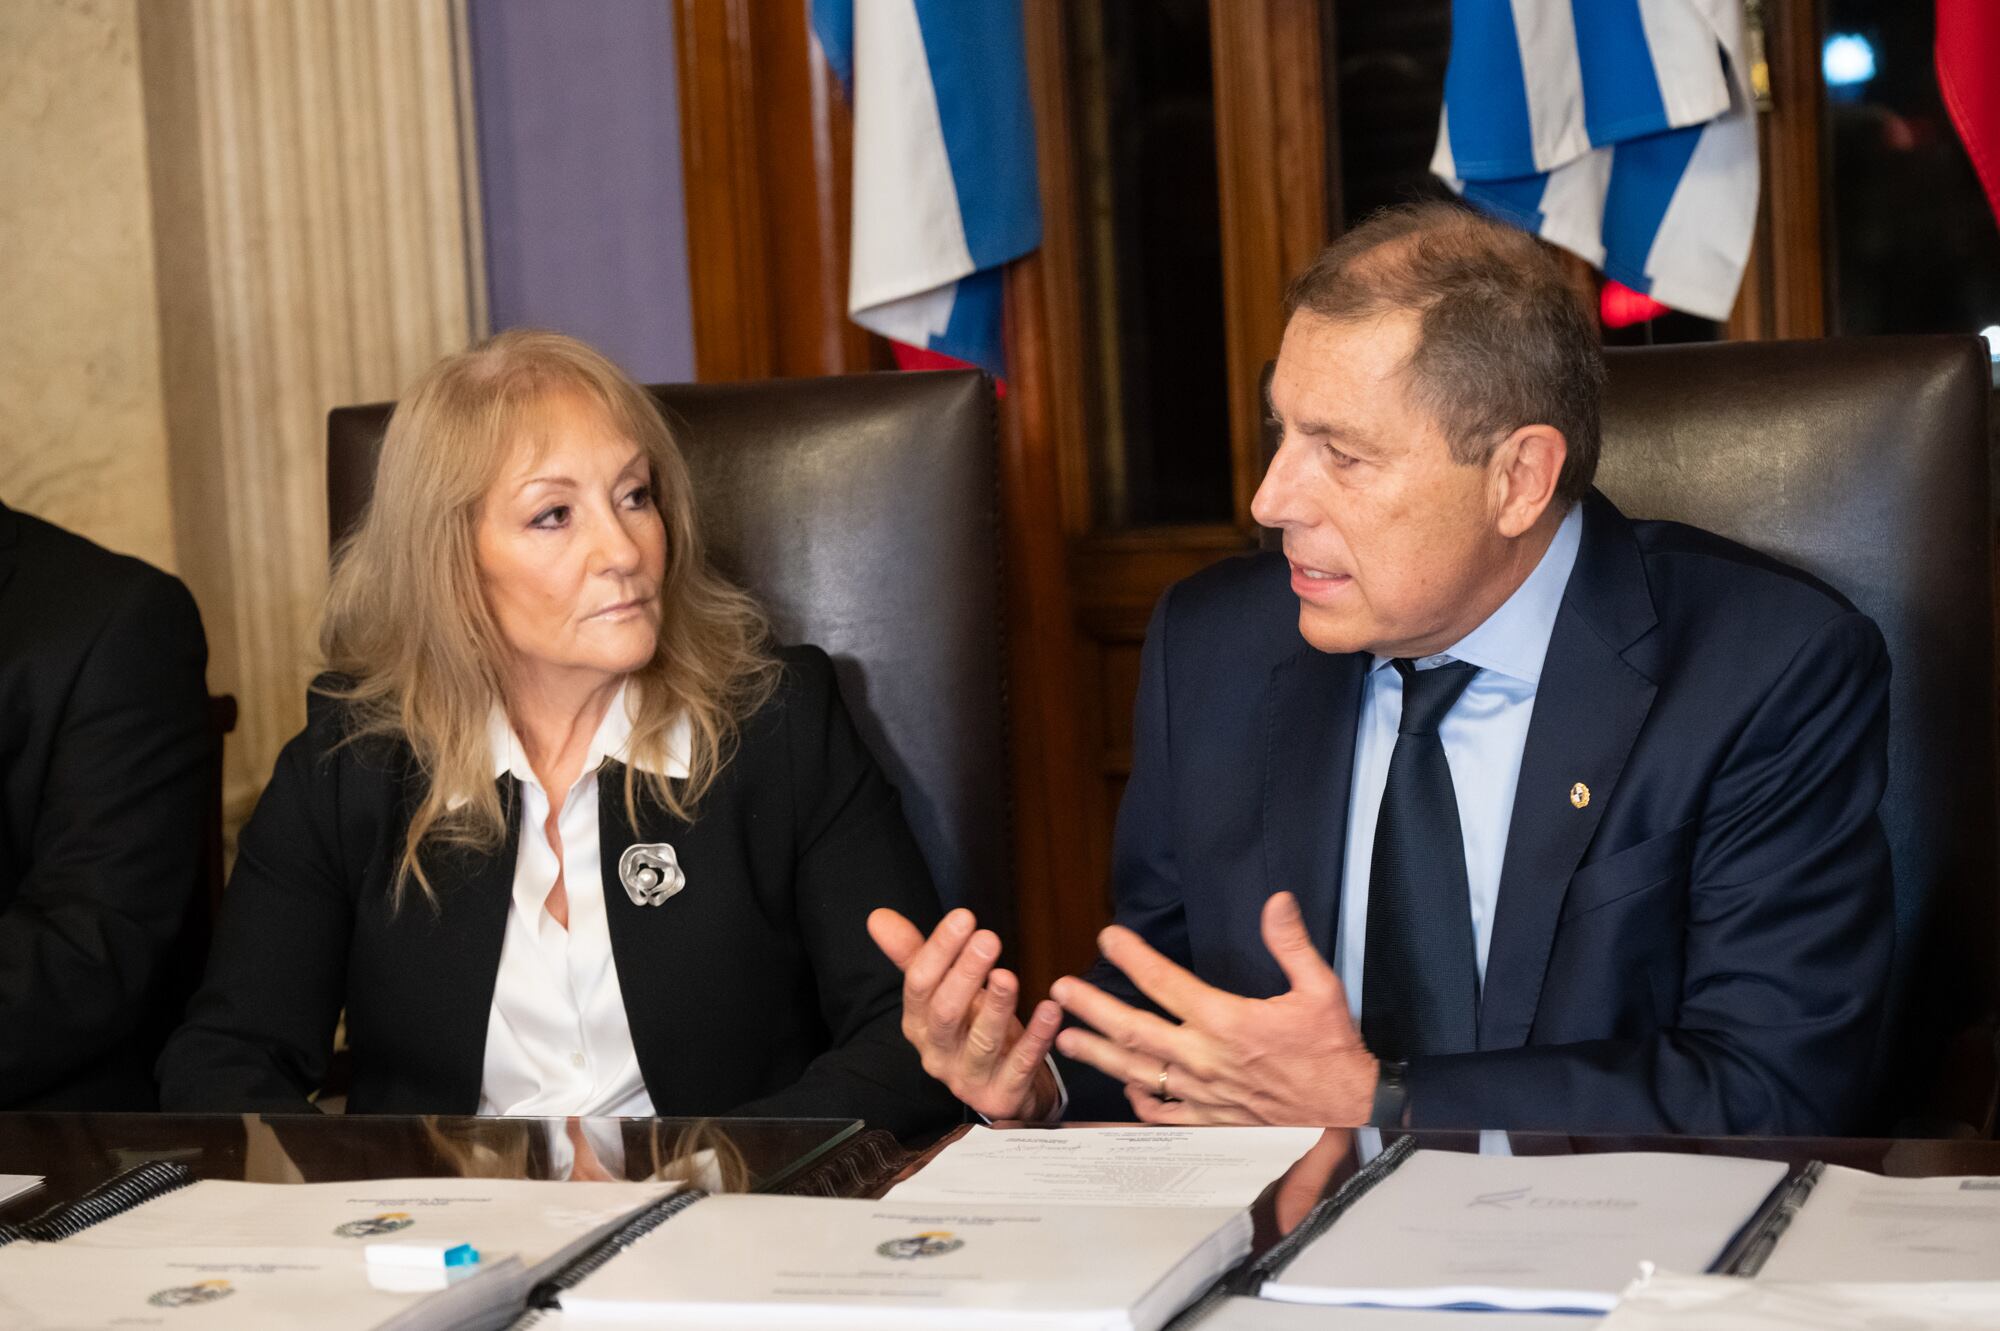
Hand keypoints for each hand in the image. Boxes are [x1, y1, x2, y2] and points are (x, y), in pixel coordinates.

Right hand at [868, 907, 1062, 1120]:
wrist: (1003, 1088)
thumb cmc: (969, 1030)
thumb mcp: (941, 993)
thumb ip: (914, 955)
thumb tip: (878, 917)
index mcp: (918, 1025)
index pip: (919, 985)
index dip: (940, 951)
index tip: (964, 917)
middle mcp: (937, 1054)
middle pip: (945, 1013)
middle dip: (965, 975)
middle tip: (988, 939)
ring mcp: (968, 1079)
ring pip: (981, 1043)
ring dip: (996, 1008)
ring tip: (1008, 976)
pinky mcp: (1001, 1097)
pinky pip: (1020, 1066)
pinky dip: (1037, 1038)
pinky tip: (1050, 1010)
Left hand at [1051, 892, 1378, 1125]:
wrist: (1351, 1109)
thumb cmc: (1334, 1049)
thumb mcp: (1321, 988)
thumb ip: (1292, 944)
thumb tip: (1277, 902)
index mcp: (1227, 1022)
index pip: (1166, 982)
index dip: (1133, 957)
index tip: (1109, 936)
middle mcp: (1206, 1058)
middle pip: (1136, 1030)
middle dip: (1093, 1008)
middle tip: (1060, 990)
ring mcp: (1205, 1093)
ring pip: (1139, 1072)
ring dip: (1099, 1055)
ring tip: (1064, 1039)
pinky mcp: (1213, 1120)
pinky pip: (1165, 1115)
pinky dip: (1139, 1102)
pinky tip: (1122, 1090)